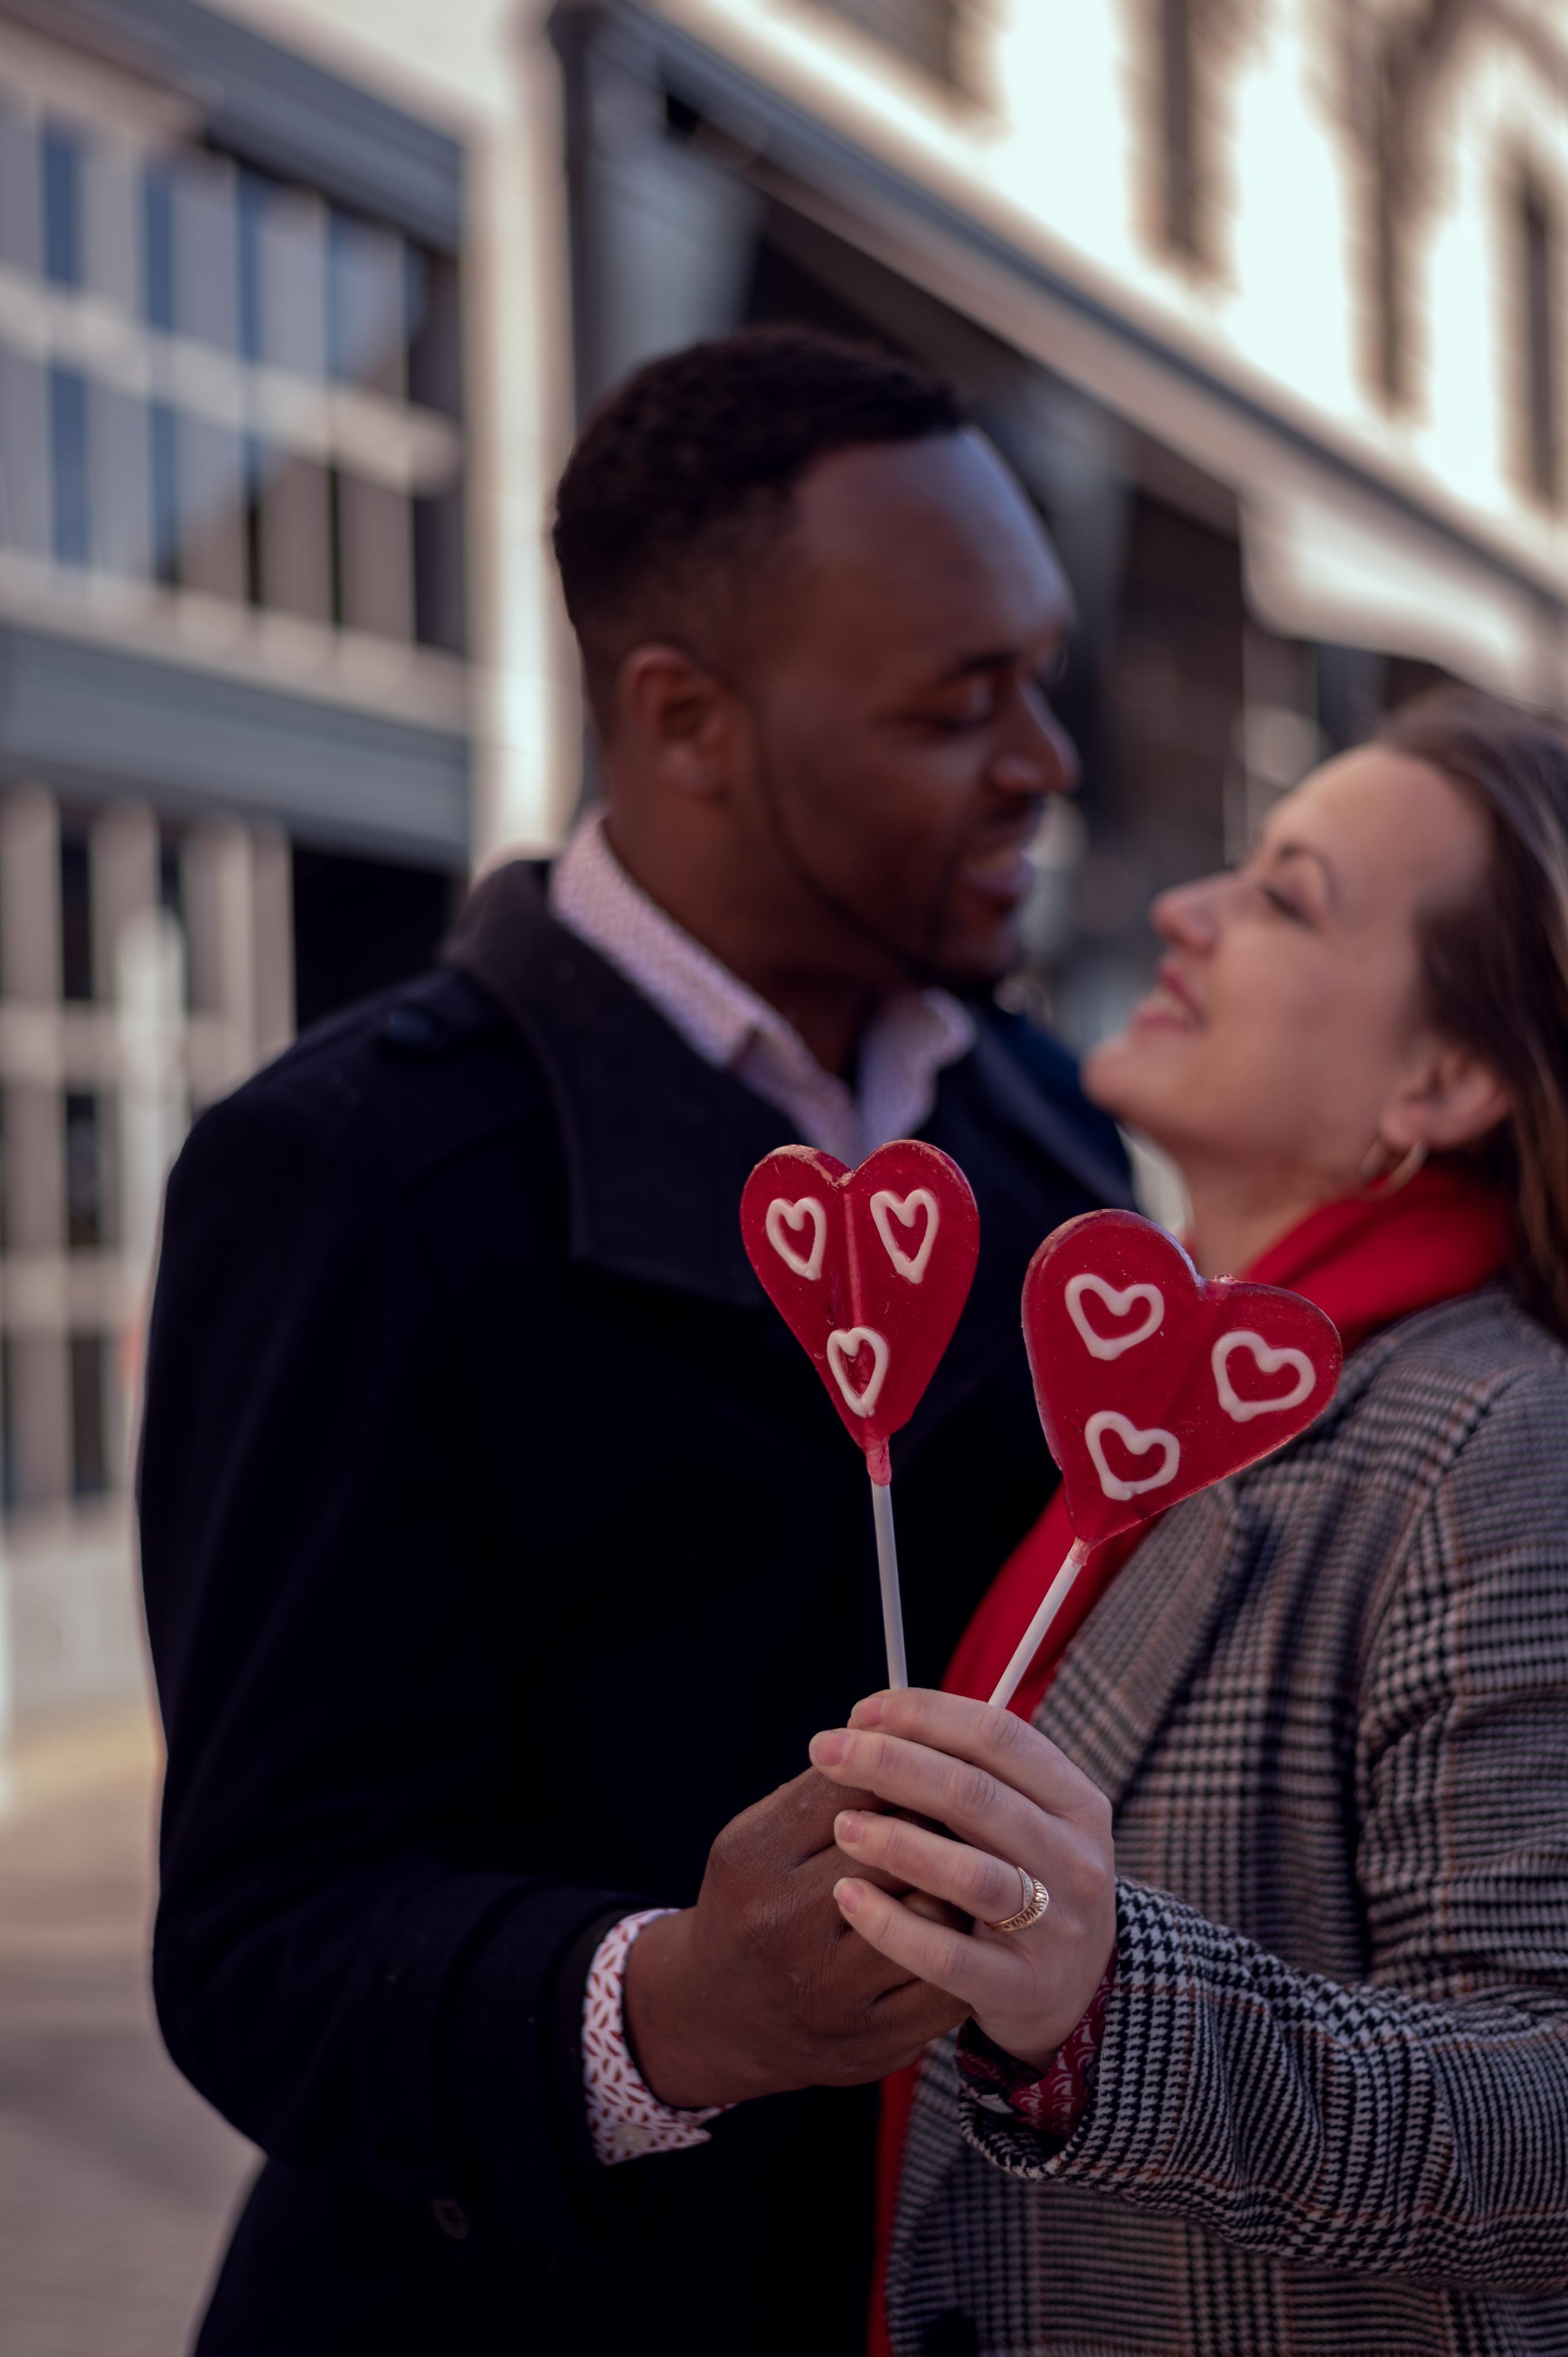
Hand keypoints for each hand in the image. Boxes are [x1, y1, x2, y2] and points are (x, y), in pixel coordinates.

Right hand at [623, 1767, 967, 2108]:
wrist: (723, 2018)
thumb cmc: (754, 1906)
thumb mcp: (761, 1838)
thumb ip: (825, 1792)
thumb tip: (909, 1740)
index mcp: (753, 1860)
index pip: (851, 1788)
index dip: (900, 1763)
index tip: (925, 1753)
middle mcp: (786, 1928)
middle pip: (898, 1845)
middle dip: (938, 1817)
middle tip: (963, 1804)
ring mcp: (832, 1993)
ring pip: (934, 1911)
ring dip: (957, 1882)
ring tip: (965, 1864)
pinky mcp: (874, 2042)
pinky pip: (949, 1982)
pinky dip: (964, 1946)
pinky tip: (964, 1926)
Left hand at [809, 1689, 1114, 2068]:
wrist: (1076, 1990)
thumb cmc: (1028, 1879)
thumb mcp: (1023, 1819)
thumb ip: (967, 1774)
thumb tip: (870, 1724)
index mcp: (1076, 1802)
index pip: (997, 1735)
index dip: (923, 1716)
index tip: (860, 1713)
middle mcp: (1076, 1860)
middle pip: (974, 1796)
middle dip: (891, 1764)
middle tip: (826, 1752)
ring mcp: (1056, 1929)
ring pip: (968, 1874)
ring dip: (895, 1842)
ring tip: (842, 1826)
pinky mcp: (1022, 1989)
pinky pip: (946, 1955)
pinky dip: (891, 1924)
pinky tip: (847, 1896)